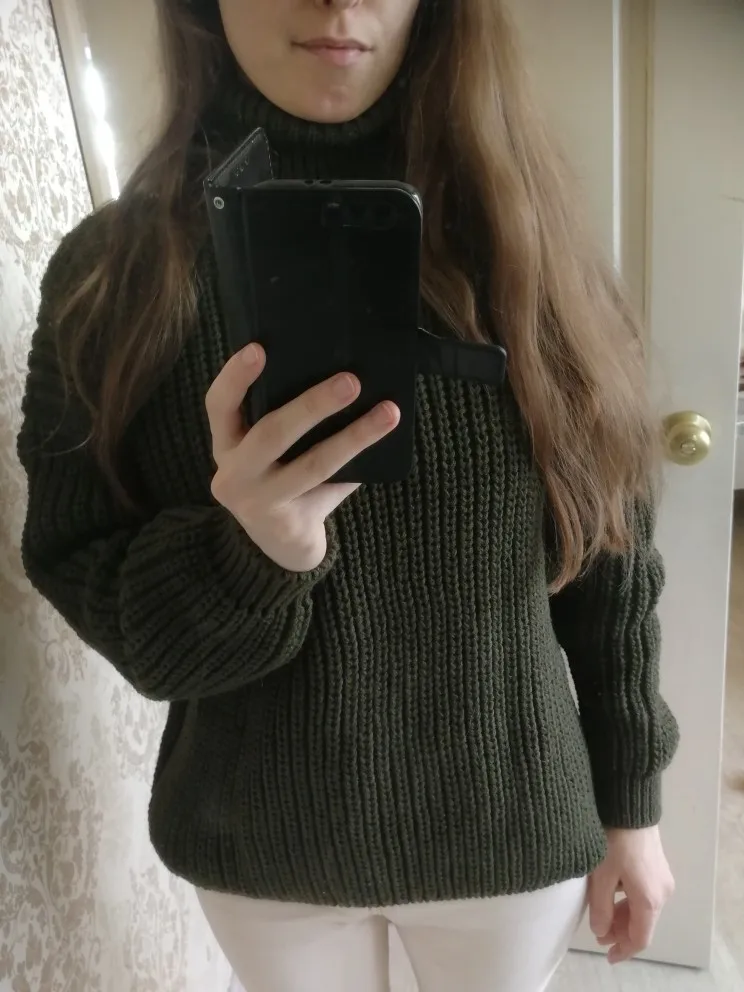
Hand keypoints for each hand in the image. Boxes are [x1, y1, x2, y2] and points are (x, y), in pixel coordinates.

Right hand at [206, 343, 399, 571]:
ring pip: (312, 465)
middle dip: (313, 405)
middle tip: (351, 381)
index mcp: (226, 443)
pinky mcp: (287, 522)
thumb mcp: (272, 451)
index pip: (219, 405)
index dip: (235, 377)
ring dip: (354, 436)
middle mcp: (232, 474)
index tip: (258, 348)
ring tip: (386, 412)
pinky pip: (330, 487)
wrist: (282, 545)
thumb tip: (342, 371)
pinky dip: (358, 461)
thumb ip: (289, 418)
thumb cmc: (283, 481)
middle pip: (271, 433)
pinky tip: (383, 442)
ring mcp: (258, 502)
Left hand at [589, 827, 674, 964]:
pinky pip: (645, 894)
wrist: (629, 805)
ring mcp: (663, 879)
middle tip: (598, 934)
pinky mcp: (658, 866)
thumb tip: (600, 931)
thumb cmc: (613, 840)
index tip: (607, 956)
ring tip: (601, 916)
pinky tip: (612, 895)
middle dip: (620, 932)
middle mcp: (662, 893)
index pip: (640, 938)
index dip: (623, 950)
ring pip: (644, 909)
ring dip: (624, 916)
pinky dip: (629, 901)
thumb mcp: (600, 875)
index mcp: (649, 900)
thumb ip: (600, 907)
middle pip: (643, 924)